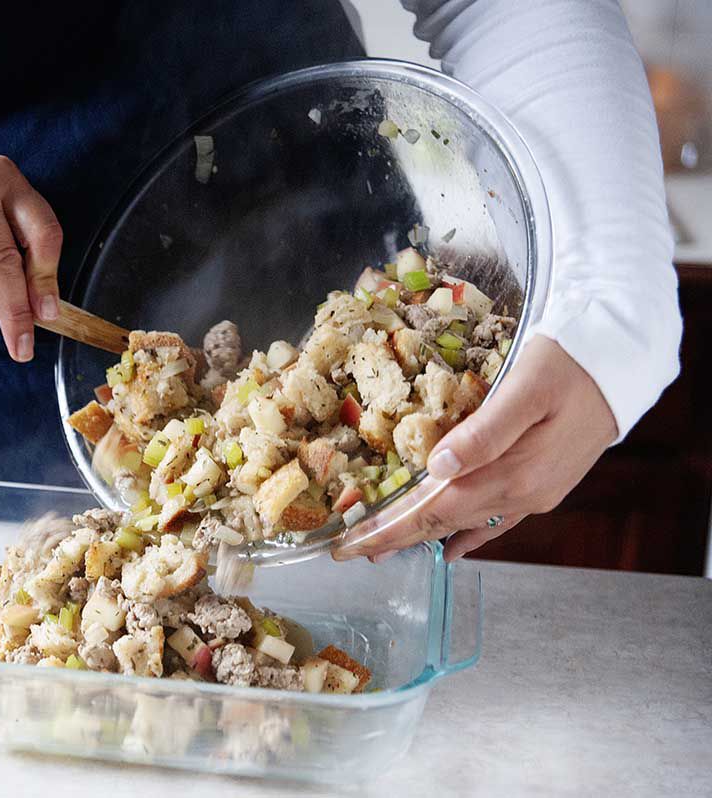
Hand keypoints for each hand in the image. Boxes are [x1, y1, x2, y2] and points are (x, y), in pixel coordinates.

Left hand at [334, 336, 617, 562]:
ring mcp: (536, 493)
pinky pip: (497, 520)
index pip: (437, 510)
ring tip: (382, 546)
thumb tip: (438, 467)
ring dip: (422, 534)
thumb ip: (486, 430)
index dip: (391, 528)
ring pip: (466, 522)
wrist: (622, 361)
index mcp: (516, 473)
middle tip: (350, 551)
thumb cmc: (570, 363)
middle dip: (395, 538)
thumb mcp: (527, 385)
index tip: (352, 544)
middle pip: (445, 522)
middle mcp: (525, 493)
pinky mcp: (544, 484)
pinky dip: (466, 534)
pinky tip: (449, 547)